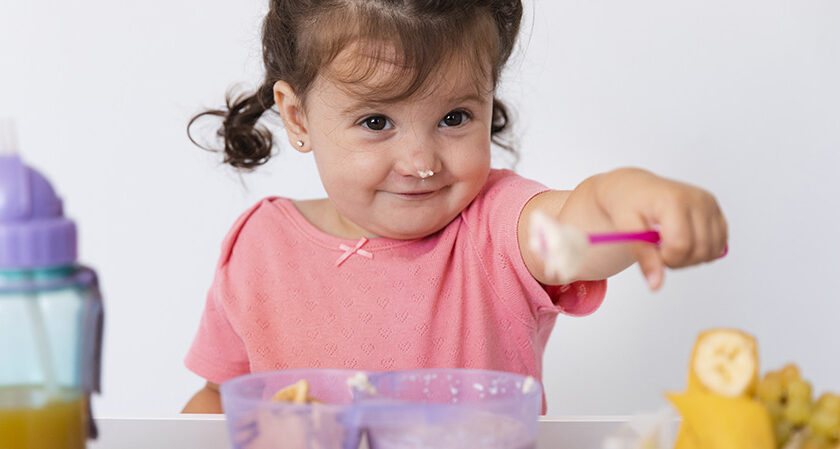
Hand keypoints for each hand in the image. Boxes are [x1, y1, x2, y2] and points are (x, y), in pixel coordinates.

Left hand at [597, 168, 727, 289]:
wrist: (634, 187)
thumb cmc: (627, 204)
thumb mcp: (626, 229)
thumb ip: (643, 256)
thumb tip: (656, 285)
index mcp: (674, 201)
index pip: (680, 246)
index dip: (665, 258)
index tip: (651, 250)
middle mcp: (698, 200)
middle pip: (699, 251)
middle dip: (677, 260)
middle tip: (658, 249)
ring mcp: (709, 204)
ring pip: (711, 251)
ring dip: (690, 258)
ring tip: (669, 244)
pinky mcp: (716, 210)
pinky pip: (719, 244)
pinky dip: (702, 251)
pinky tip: (684, 241)